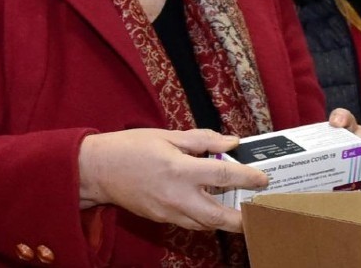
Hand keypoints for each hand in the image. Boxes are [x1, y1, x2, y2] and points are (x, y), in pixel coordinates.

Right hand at [78, 128, 267, 232]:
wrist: (97, 170)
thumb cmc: (130, 148)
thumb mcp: (168, 136)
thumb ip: (203, 140)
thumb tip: (231, 142)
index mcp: (180, 169)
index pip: (224, 175)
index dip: (248, 177)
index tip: (263, 179)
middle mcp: (177, 195)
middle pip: (218, 216)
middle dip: (242, 218)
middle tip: (258, 212)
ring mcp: (168, 211)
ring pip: (205, 225)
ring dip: (225, 221)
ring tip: (240, 211)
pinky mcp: (161, 219)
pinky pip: (190, 224)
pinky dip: (205, 220)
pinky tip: (213, 208)